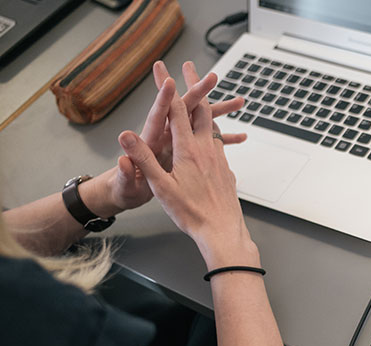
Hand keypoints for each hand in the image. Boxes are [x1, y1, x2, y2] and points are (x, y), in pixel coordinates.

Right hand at [117, 70, 257, 269]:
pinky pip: (219, 146)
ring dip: (207, 109)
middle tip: (190, 68)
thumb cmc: (189, 213)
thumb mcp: (160, 186)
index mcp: (189, 150)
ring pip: (213, 126)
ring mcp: (219, 159)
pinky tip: (211, 138)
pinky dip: (213, 133)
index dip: (171, 90)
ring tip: (202, 98)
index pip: (179, 112)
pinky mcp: (226, 171)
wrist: (221, 232)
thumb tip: (125, 135)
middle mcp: (207, 150)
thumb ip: (143, 159)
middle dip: (195, 88)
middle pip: (202, 111)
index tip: (168, 70)